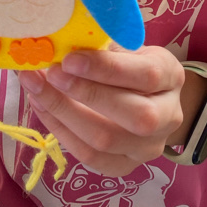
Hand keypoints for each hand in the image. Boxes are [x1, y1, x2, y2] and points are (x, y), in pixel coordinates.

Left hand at [18, 45, 184, 175]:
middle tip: (49, 73)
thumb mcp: (129, 46)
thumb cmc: (133, 64)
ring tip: (35, 87)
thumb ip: (104, 45)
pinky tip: (41, 106)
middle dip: (85, 93)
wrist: (151, 99)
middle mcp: (168, 117)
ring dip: (64, 112)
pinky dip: (61, 131)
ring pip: (106, 141)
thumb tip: (64, 40)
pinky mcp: (125, 166)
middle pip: (133, 116)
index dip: (106, 68)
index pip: (145, 75)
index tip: (69, 58)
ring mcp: (148, 148)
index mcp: (171, 77)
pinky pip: (90, 157)